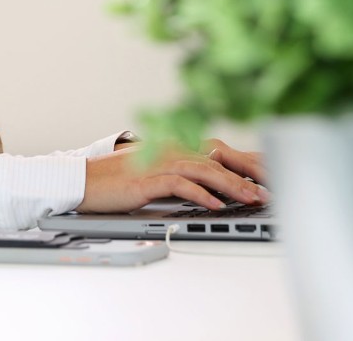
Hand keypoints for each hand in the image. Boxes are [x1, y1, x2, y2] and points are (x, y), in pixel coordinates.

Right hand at [77, 138, 267, 213]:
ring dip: (232, 185)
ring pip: (204, 169)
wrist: (82, 181)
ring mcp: (158, 163)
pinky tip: (216, 205)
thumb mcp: (152, 174)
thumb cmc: (115, 181)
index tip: (268, 178)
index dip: (244, 164)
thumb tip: (210, 188)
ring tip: (252, 198)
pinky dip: (202, 194)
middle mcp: (168, 150)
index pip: (216, 153)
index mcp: (172, 147)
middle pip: (216, 159)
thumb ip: (180, 175)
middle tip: (270, 190)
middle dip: (247, 176)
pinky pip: (181, 184)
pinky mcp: (147, 179)